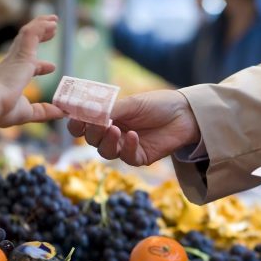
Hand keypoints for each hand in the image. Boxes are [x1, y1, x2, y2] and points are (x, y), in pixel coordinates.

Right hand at [0, 15, 65, 127]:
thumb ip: (44, 111)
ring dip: (41, 25)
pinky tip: (52, 23)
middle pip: (27, 44)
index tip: (51, 67)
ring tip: (54, 21)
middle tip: (52, 30)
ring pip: (28, 33)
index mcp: (12, 78)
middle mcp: (13, 64)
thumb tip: (60, 112)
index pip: (28, 67)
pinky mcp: (21, 53)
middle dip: (40, 35)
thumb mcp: (28, 112)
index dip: (40, 66)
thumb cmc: (3, 110)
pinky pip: (32, 33)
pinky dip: (41, 26)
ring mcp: (16, 57)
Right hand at [67, 90, 200, 165]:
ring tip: (115, 129)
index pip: (83, 126)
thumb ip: (110, 110)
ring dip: (107, 142)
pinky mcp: (140, 157)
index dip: (76, 124)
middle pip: (92, 140)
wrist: (185, 113)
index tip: (75, 117)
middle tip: (99, 123)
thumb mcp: (131, 103)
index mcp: (107, 118)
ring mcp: (125, 147)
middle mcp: (113, 134)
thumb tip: (86, 111)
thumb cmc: (158, 104)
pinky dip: (128, 147)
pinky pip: (127, 157)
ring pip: (105, 152)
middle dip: (92, 132)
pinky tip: (133, 136)